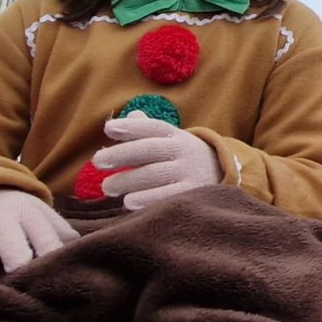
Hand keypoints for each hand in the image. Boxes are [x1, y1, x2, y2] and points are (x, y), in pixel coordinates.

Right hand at [0, 187, 78, 274]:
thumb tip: (84, 250)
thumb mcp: (41, 216)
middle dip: (15, 252)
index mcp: (29, 215)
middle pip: (10, 238)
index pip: (44, 235)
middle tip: (19, 267)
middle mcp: (1, 221)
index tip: (55, 270)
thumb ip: (60, 234)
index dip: (49, 252)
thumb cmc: (18, 216)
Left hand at [94, 113, 223, 208]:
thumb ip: (146, 133)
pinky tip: (129, 203)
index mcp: (176, 136)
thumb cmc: (183, 160)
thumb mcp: (171, 142)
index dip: (131, 127)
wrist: (224, 178)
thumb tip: (124, 119)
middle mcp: (184, 151)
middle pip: (150, 149)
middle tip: (97, 161)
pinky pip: (168, 196)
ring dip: (128, 180)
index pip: (152, 128)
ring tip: (107, 187)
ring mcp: (190, 172)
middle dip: (121, 154)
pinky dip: (147, 199)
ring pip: (155, 174)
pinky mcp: (193, 194)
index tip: (108, 129)